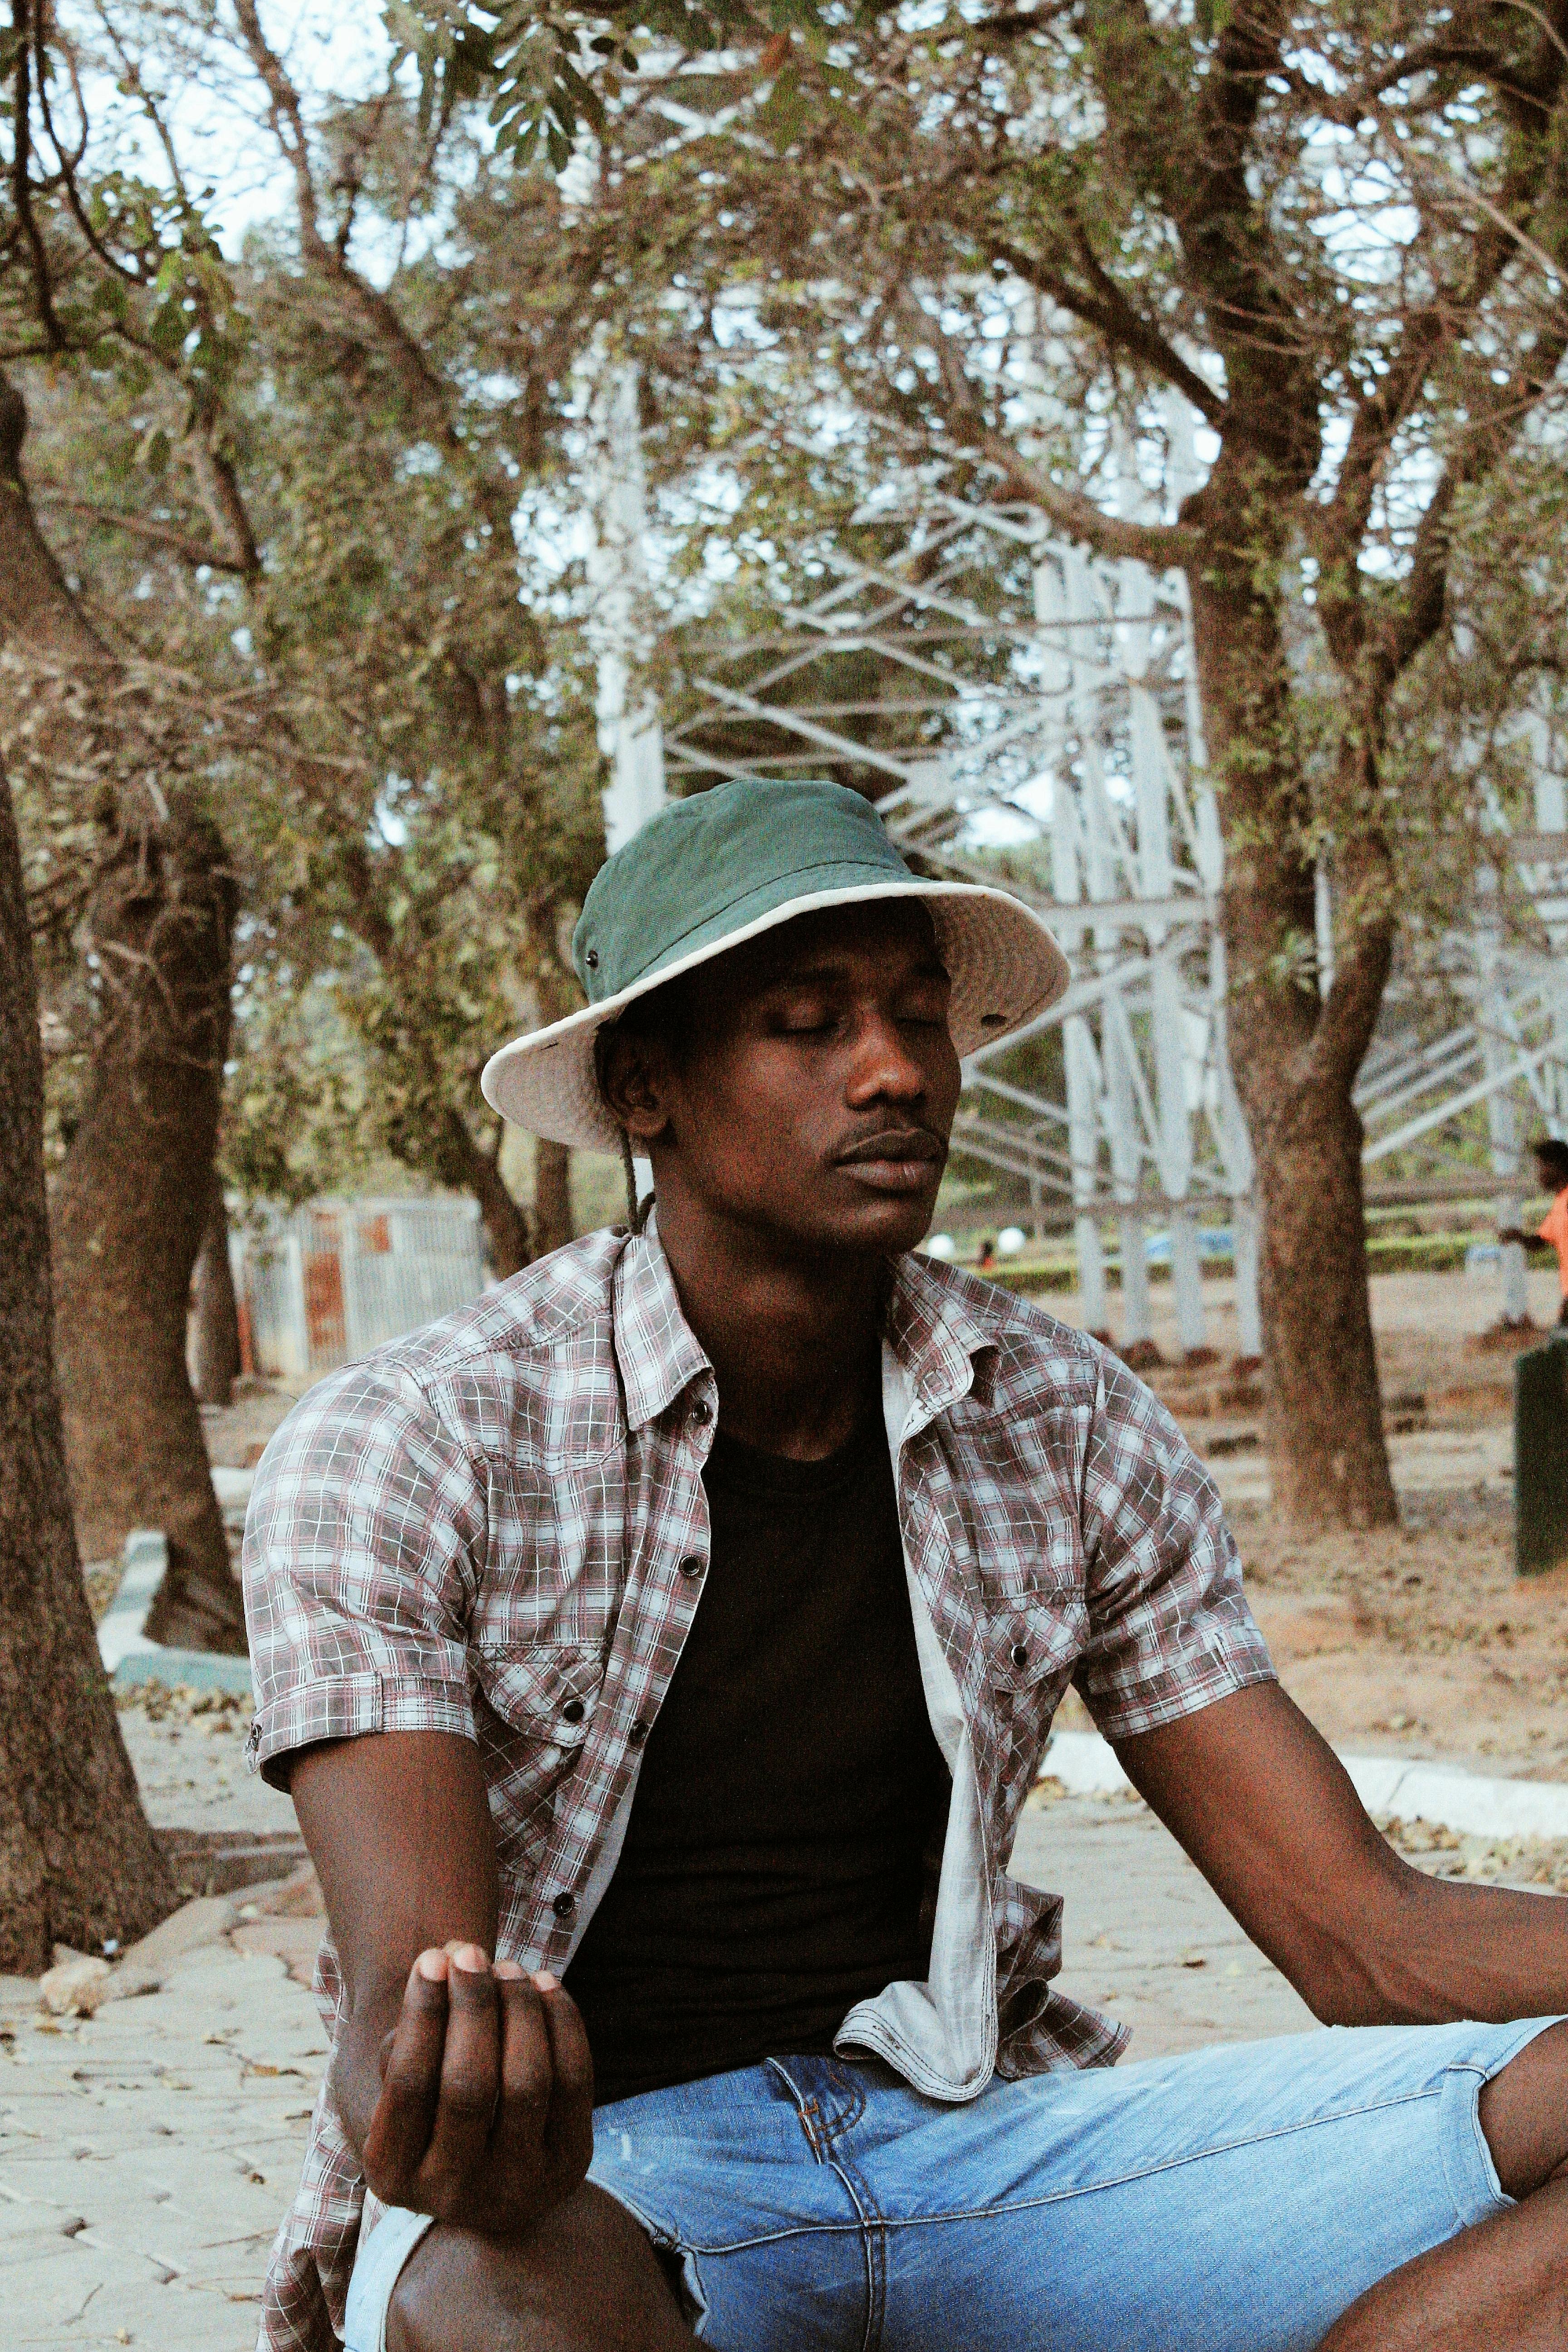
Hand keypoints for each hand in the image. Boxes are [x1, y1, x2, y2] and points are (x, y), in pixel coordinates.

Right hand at [360, 1941, 593, 2235]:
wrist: (487, 2170)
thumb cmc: (431, 2103)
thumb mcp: (401, 2084)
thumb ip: (409, 2031)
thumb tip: (445, 1958)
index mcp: (394, 2176)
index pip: (409, 2086)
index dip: (423, 2013)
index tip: (431, 1957)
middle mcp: (454, 2194)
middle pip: (469, 2085)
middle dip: (472, 2006)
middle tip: (470, 1952)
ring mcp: (517, 2188)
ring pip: (526, 2081)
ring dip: (518, 2009)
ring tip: (507, 1965)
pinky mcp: (569, 2165)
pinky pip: (574, 2081)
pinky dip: (562, 2022)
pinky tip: (545, 1985)